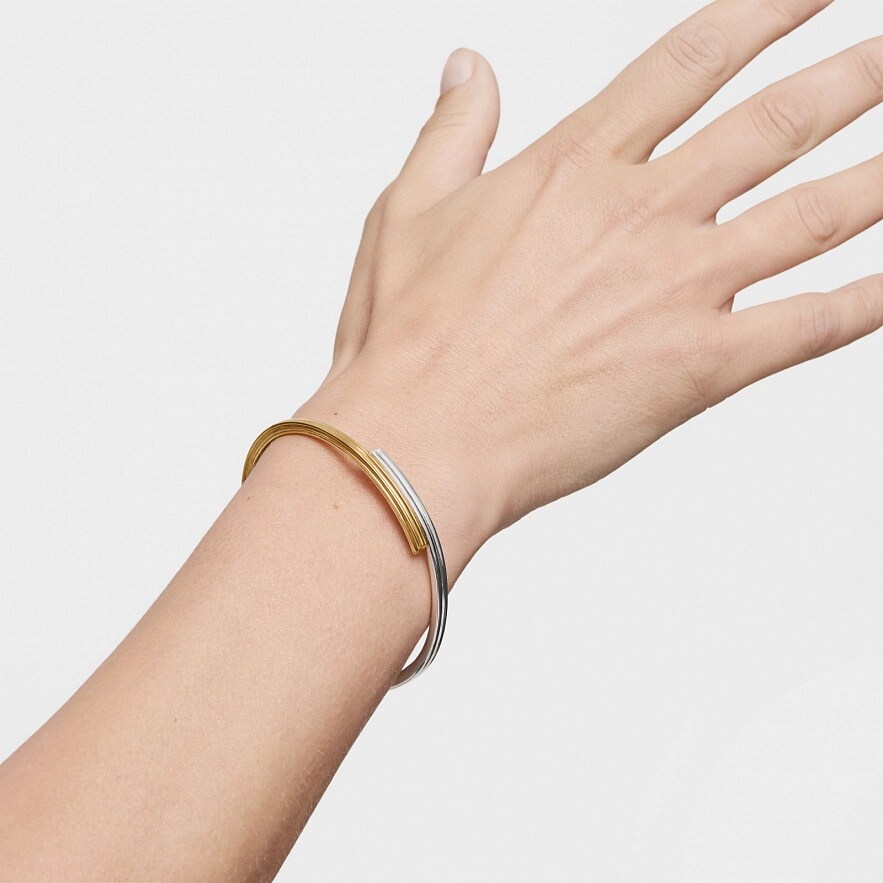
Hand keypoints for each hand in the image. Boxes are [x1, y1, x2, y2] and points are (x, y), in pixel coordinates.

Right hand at [294, 0, 881, 578]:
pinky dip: (867, 303)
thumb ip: (452, 132)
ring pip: (813, 214)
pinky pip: (810, 326)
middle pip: (777, 122)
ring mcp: (678, 287)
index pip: (690, 61)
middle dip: (851, 74)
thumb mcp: (406, 211)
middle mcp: (639, 213)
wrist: (418, 440)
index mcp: (571, 169)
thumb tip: (469, 70)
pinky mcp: (699, 367)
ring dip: (881, 174)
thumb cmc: (407, 343)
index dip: (764, 12)